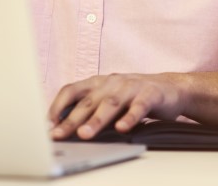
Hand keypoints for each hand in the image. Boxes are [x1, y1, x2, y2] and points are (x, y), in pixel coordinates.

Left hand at [48, 73, 183, 139]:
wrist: (169, 88)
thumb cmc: (132, 96)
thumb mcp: (108, 98)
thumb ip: (89, 108)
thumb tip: (62, 127)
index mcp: (97, 83)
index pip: (71, 90)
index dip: (57, 106)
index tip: (48, 124)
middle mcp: (111, 83)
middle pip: (87, 102)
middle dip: (71, 120)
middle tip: (59, 135)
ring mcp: (130, 87)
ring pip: (110, 104)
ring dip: (96, 120)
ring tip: (84, 134)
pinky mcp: (150, 94)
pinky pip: (138, 107)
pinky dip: (130, 118)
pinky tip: (122, 128)